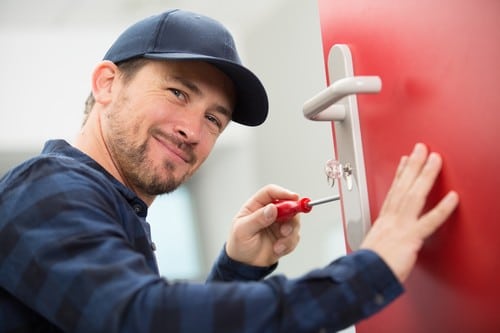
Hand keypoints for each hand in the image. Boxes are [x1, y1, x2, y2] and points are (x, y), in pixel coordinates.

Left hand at [226, 184, 300, 266]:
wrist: (245, 265)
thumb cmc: (239, 245)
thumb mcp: (243, 231)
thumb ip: (257, 219)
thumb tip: (272, 208)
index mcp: (256, 206)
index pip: (271, 193)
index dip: (283, 192)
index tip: (293, 198)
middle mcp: (269, 213)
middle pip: (288, 205)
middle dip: (291, 215)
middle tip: (285, 229)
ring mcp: (279, 224)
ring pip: (294, 221)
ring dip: (289, 234)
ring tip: (278, 245)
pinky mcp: (285, 237)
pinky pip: (295, 237)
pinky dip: (288, 244)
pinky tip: (277, 250)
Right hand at [360, 143, 458, 281]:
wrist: (363, 277)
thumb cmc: (367, 267)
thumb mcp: (373, 247)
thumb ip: (381, 239)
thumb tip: (383, 239)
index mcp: (383, 221)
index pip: (393, 191)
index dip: (400, 173)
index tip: (406, 160)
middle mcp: (391, 219)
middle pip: (403, 186)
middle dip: (413, 165)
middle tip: (421, 148)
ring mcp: (400, 226)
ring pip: (414, 195)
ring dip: (425, 175)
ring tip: (434, 159)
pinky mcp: (410, 238)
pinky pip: (429, 221)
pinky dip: (442, 209)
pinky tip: (453, 197)